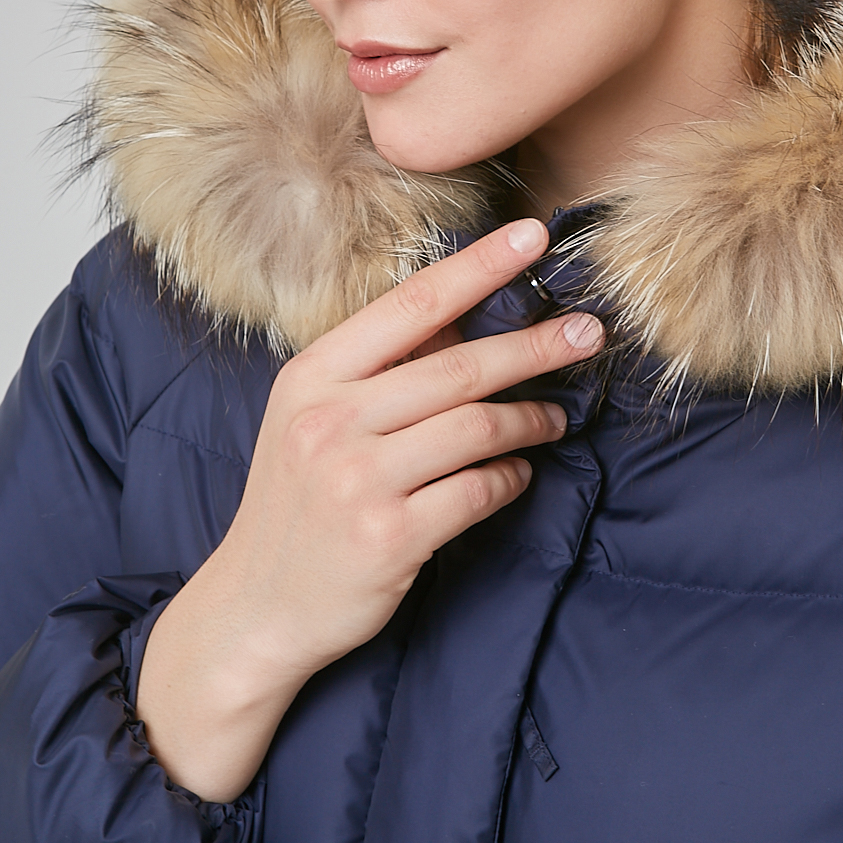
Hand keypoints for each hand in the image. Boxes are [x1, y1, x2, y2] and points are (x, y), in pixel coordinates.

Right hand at [135, 217, 602, 800]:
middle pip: (460, 366)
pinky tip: (516, 475)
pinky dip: (509, 479)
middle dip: (535, 346)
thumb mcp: (315, 417)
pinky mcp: (388, 537)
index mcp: (313, 375)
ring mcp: (357, 481)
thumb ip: (381, 367)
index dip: (479, 265)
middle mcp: (330, 420)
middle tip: (588, 333)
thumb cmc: (298, 499)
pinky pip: (478, 490)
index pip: (412, 303)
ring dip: (530, 420)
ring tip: (556, 418)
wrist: (254, 606)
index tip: (533, 235)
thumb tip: (466, 311)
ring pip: (477, 427)